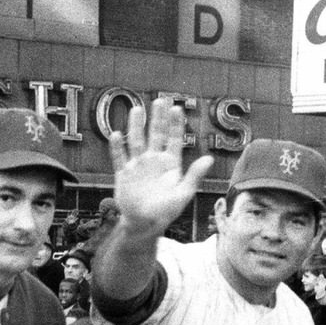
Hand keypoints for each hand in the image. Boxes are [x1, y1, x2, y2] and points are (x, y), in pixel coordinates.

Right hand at [109, 98, 214, 234]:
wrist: (144, 224)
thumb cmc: (166, 212)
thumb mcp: (183, 194)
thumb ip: (194, 175)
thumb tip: (209, 159)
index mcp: (170, 164)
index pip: (173, 139)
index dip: (175, 124)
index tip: (176, 108)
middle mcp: (154, 161)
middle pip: (155, 134)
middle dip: (158, 118)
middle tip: (160, 100)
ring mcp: (138, 166)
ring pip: (136, 141)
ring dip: (136, 126)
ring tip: (136, 109)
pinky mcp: (124, 174)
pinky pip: (119, 157)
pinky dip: (117, 147)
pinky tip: (116, 134)